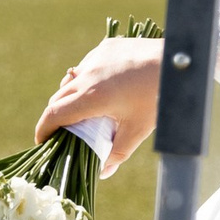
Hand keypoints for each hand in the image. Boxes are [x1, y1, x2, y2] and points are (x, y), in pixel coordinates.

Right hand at [35, 36, 162, 170]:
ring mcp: (96, 57)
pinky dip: (87, 77)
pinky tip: (102, 86)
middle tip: (62, 131)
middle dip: (55, 115)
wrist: (178, 62)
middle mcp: (87, 74)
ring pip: (72, 79)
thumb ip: (117, 153)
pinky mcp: (107, 46)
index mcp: (91, 96)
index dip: (43, 130)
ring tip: (81, 109)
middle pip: (58, 97)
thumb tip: (104, 172)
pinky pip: (87, 64)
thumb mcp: (138, 129)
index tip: (42, 141)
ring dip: (70, 94)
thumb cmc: (159, 97)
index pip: (53, 114)